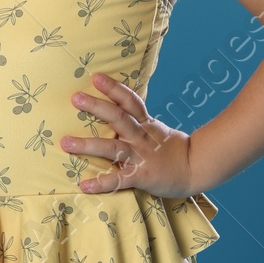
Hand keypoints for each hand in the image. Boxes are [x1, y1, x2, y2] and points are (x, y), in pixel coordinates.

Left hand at [60, 72, 196, 196]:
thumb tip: (113, 106)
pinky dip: (101, 183)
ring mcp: (141, 156)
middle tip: (75, 98)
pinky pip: (119, 180)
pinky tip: (84, 185)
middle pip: (118, 118)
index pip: (130, 101)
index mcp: (145, 124)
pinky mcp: (141, 177)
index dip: (114, 89)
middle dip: (96, 107)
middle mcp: (141, 137)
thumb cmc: (172, 149)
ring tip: (66, 143)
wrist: (197, 169)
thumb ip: (137, 120)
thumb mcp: (156, 128)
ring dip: (88, 145)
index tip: (96, 77)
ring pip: (113, 148)